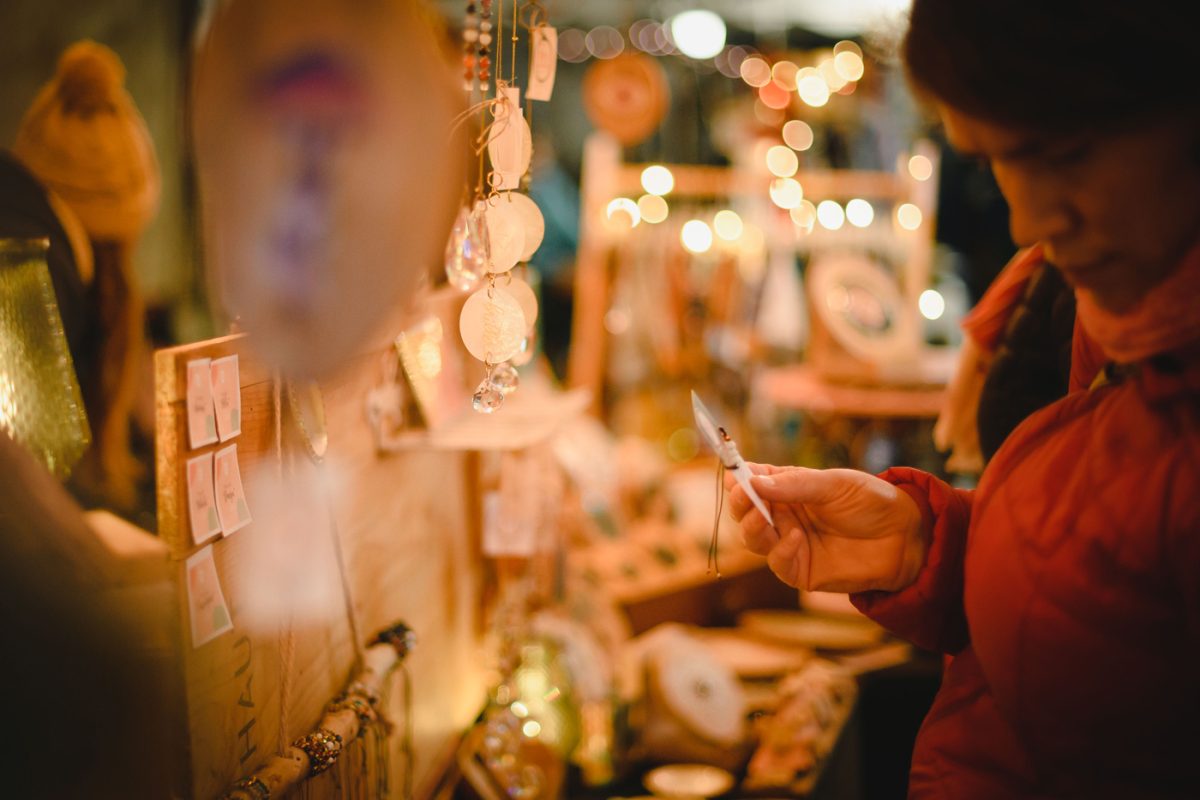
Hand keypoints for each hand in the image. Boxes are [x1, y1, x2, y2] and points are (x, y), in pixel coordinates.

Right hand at [725, 463, 925, 592]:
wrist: (904, 537)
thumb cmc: (870, 502)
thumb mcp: (834, 484)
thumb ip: (795, 484)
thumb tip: (755, 481)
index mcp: (786, 488)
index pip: (751, 482)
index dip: (738, 478)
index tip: (734, 475)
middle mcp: (782, 515)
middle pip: (744, 512)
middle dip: (739, 504)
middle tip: (744, 495)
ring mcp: (788, 543)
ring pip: (752, 539)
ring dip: (751, 527)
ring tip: (763, 518)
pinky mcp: (800, 570)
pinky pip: (777, 563)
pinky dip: (780, 550)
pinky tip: (795, 537)